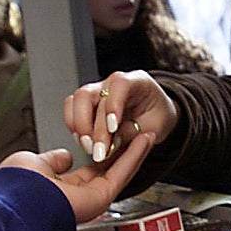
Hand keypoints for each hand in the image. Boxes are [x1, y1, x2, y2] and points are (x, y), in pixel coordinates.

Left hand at [0, 131, 154, 223]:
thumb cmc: (16, 187)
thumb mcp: (34, 162)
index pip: (87, 171)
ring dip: (134, 152)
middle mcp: (77, 198)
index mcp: (60, 191)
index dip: (100, 153)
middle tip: (136, 135)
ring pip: (118, 172)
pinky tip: (143, 140)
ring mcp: (90, 200)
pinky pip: (121, 173)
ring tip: (146, 134)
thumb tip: (65, 156)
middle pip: (107, 171)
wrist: (17, 202)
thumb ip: (53, 160)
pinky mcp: (101, 198)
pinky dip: (134, 155)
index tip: (108, 140)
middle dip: (123, 152)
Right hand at [63, 71, 179, 162]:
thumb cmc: (157, 117)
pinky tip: (84, 141)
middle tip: (97, 149)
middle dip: (91, 125)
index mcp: (136, 81)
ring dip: (79, 126)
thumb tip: (109, 144)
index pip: (120, 85)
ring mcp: (98, 91)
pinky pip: (72, 109)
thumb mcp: (154, 127)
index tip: (113, 128)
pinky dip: (74, 127)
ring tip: (89, 147)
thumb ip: (131, 133)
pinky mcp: (88, 103)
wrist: (155, 115)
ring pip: (76, 100)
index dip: (114, 105)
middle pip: (89, 94)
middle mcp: (113, 83)